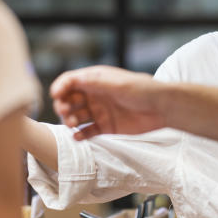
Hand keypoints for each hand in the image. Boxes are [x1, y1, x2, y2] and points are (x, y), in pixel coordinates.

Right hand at [50, 66, 166, 139]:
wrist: (162, 108)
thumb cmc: (142, 90)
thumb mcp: (118, 83)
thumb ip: (96, 82)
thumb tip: (73, 80)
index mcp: (96, 79)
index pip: (70, 81)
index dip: (60, 87)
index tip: (56, 96)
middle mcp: (95, 95)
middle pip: (69, 100)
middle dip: (63, 106)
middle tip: (65, 114)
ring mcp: (99, 111)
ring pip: (76, 116)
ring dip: (70, 120)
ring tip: (73, 126)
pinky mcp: (106, 126)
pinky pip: (88, 132)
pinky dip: (80, 135)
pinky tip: (78, 137)